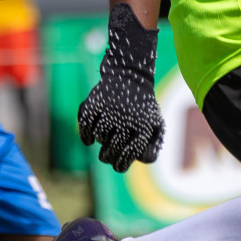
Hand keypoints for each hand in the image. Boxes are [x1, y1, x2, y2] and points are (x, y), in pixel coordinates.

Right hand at [77, 4, 164, 171]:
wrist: (131, 76)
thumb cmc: (143, 108)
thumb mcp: (155, 126)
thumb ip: (151, 148)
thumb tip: (141, 161)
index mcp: (143, 128)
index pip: (128, 156)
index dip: (120, 164)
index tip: (116, 164)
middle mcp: (127, 119)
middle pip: (111, 151)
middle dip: (107, 156)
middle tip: (107, 155)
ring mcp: (110, 110)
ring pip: (99, 138)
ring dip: (100, 141)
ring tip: (107, 135)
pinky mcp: (96, 102)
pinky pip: (85, 126)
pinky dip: (85, 135)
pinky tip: (89, 139)